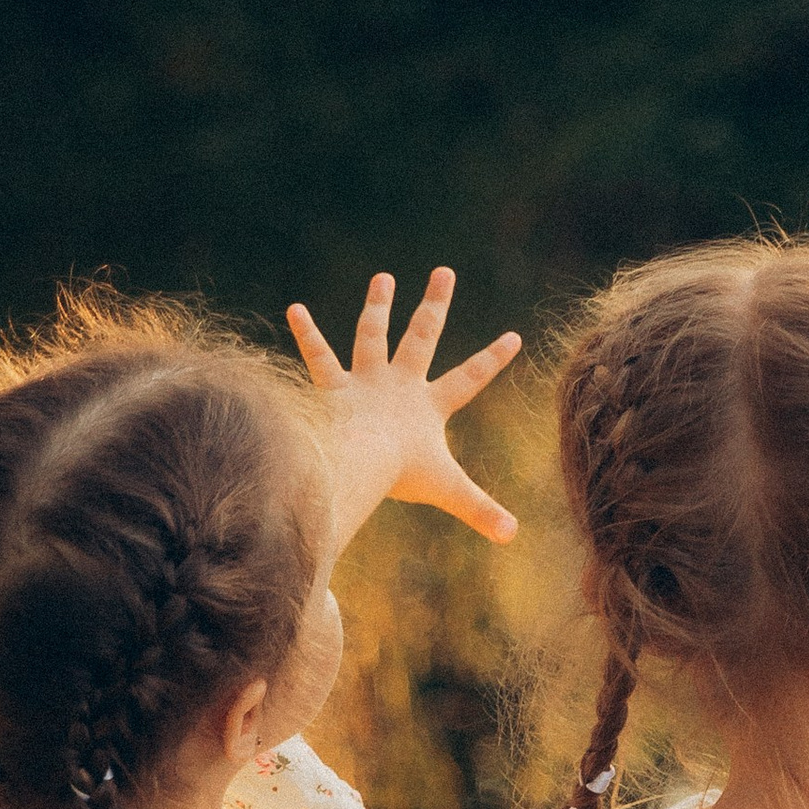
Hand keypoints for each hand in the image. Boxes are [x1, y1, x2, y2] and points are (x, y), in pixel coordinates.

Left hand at [285, 268, 520, 555]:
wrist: (361, 459)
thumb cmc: (402, 475)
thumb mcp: (448, 490)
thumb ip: (480, 510)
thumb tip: (513, 536)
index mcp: (428, 406)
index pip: (470, 378)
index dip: (492, 359)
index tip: (514, 336)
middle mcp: (399, 384)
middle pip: (422, 337)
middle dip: (435, 306)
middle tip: (444, 272)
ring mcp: (365, 382)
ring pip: (373, 335)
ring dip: (379, 306)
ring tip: (383, 278)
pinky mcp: (333, 388)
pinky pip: (318, 357)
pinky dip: (306, 334)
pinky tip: (294, 309)